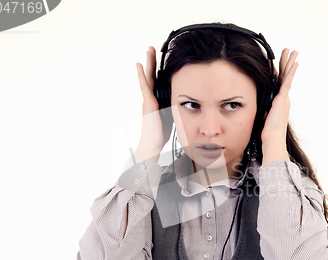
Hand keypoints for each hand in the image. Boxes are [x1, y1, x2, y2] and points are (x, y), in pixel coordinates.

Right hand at [134, 46, 172, 160]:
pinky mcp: (147, 103)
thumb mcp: (172, 115)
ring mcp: (147, 99)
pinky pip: (144, 86)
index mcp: (156, 99)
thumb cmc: (161, 132)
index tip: (160, 58)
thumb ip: (175, 106)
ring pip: (147, 77)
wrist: (153, 143)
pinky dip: (141, 75)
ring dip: (147, 63)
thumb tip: (187, 102)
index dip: (158, 69)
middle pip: (151, 75)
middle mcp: (150, 97)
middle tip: (152, 48)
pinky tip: (140, 65)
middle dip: (152, 61)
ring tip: (148, 50)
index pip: (157, 81)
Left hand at [261, 48, 298, 161]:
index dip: (279, 71)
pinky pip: (288, 82)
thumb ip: (259, 108)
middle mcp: (282, 98)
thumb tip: (247, 105)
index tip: (278, 62)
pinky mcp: (283, 99)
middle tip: (290, 51)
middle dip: (287, 63)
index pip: (278, 82)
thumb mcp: (260, 116)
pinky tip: (295, 63)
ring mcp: (284, 98)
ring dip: (290, 62)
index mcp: (277, 101)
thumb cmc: (266, 132)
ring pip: (288, 76)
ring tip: (293, 51)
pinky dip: (291, 72)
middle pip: (285, 76)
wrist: (272, 139)